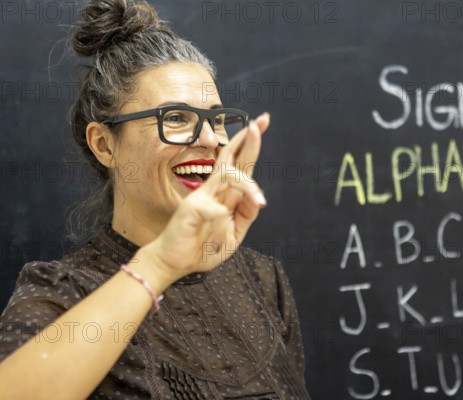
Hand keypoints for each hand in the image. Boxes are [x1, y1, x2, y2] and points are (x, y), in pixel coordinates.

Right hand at [146, 112, 269, 281]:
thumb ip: (245, 216)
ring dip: (246, 184)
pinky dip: (221, 221)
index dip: (251, 146)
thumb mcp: (233, 235)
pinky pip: (214, 209)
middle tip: (262, 120)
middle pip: (233, 158)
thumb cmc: (202, 247)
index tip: (261, 124)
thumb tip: (258, 200)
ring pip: (226, 175)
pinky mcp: (191, 209)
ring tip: (260, 200)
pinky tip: (220, 231)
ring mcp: (202, 196)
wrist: (174, 262)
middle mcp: (214, 190)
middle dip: (248, 139)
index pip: (241, 165)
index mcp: (226, 194)